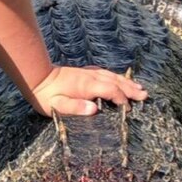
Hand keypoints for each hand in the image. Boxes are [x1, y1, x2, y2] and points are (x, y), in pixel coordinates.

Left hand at [29, 65, 147, 116]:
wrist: (36, 77)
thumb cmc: (45, 96)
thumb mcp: (57, 106)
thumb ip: (76, 107)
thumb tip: (94, 109)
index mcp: (87, 86)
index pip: (110, 90)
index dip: (122, 99)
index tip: (129, 108)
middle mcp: (90, 77)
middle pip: (115, 82)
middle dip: (131, 89)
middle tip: (145, 95)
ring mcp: (88, 73)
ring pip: (112, 76)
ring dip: (126, 82)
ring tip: (139, 87)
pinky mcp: (84, 72)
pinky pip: (105, 73)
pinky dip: (116, 77)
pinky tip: (119, 79)